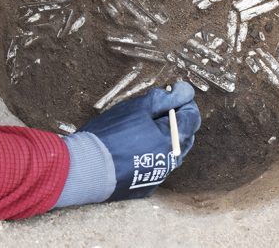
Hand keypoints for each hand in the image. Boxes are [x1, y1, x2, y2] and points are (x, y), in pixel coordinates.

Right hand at [54, 81, 200, 206]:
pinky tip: (132, 150)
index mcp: (172, 139)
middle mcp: (171, 161)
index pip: (193, 117)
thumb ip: (165, 98)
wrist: (86, 168)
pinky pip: (155, 167)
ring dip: (162, 138)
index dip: (183, 102)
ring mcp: (158, 175)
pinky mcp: (145, 186)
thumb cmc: (111, 134)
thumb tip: (186, 91)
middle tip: (153, 111)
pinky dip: (149, 156)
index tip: (171, 94)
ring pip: (170, 152)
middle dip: (174, 120)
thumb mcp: (137, 108)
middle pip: (184, 135)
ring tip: (141, 130)